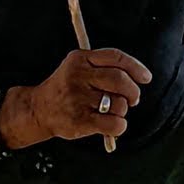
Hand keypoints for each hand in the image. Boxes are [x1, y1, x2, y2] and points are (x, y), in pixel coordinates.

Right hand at [28, 49, 152, 142]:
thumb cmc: (67, 88)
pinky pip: (114, 124)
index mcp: (80, 59)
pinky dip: (120, 126)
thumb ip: (105, 66)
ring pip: (119, 103)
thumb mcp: (79, 66)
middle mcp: (77, 76)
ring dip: (123, 110)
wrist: (37, 110)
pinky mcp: (79, 120)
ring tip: (113, 111)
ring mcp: (77, 98)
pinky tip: (113, 125)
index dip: (136, 67)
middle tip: (133, 99)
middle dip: (133, 92)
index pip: (116, 57)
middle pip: (120, 80)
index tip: (146, 78)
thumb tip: (140, 77)